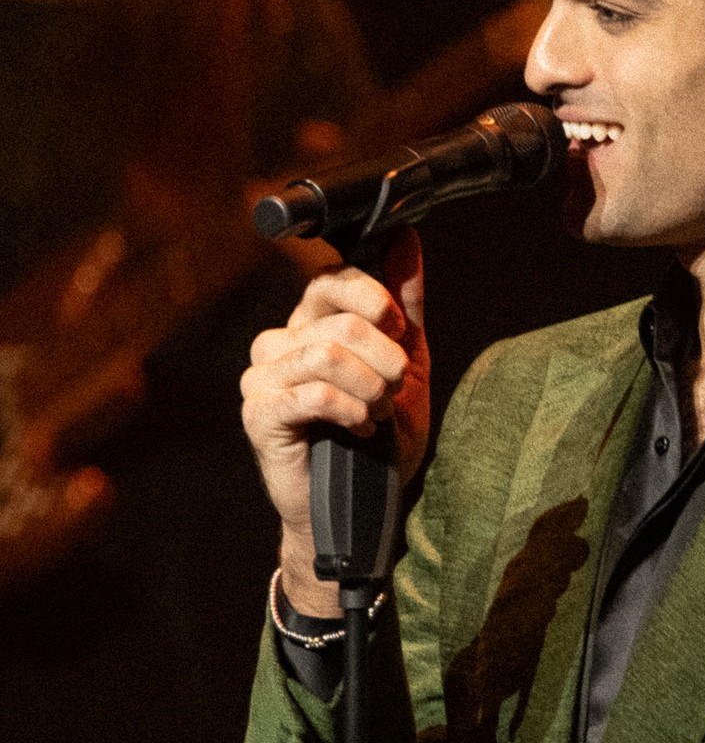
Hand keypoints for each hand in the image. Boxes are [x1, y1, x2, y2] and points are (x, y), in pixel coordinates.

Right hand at [239, 227, 430, 613]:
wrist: (361, 506)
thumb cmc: (378, 436)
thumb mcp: (407, 364)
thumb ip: (405, 304)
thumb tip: (405, 236)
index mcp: (308, 324)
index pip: (332, 280)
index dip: (375, 300)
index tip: (400, 332)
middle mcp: (277, 343)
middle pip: (339, 322)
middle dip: (386, 360)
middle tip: (395, 391)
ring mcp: (261, 378)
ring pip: (327, 355)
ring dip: (371, 389)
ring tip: (378, 413)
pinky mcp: (258, 414)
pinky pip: (312, 393)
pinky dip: (349, 410)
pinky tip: (359, 427)